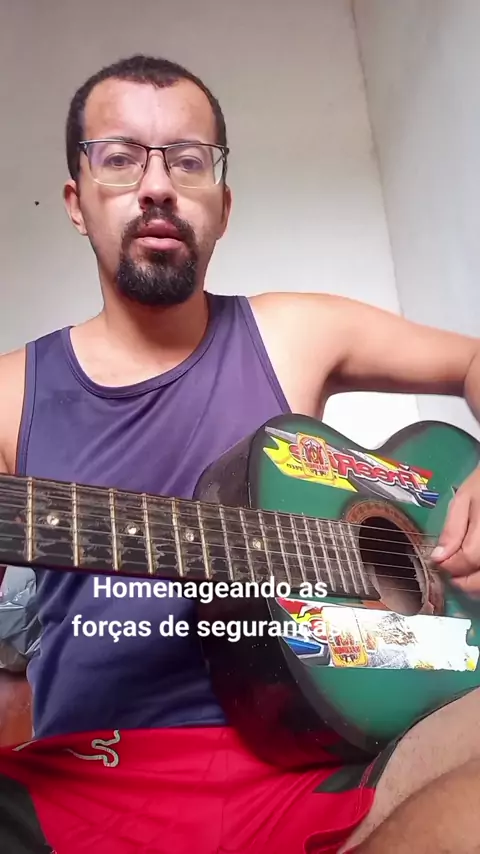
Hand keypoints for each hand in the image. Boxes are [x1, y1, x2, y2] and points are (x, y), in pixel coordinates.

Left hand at [431, 468, 479, 593]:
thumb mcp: (464, 499)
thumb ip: (452, 530)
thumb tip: (438, 558)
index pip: (468, 560)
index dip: (451, 565)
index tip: (439, 562)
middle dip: (465, 582)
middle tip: (452, 574)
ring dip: (477, 583)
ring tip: (466, 574)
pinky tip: (477, 569)